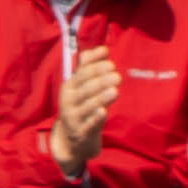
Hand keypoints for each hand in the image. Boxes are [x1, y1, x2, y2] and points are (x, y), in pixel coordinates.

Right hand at [53, 42, 121, 175]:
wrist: (71, 138)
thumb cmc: (80, 105)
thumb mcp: (80, 86)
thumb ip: (89, 66)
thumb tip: (103, 49)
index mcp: (70, 86)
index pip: (82, 73)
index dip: (96, 67)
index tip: (111, 63)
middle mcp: (69, 100)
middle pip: (86, 88)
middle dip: (101, 81)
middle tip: (117, 76)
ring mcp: (74, 116)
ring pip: (88, 105)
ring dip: (101, 97)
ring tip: (115, 91)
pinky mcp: (82, 132)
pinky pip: (89, 124)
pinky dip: (96, 118)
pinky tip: (104, 111)